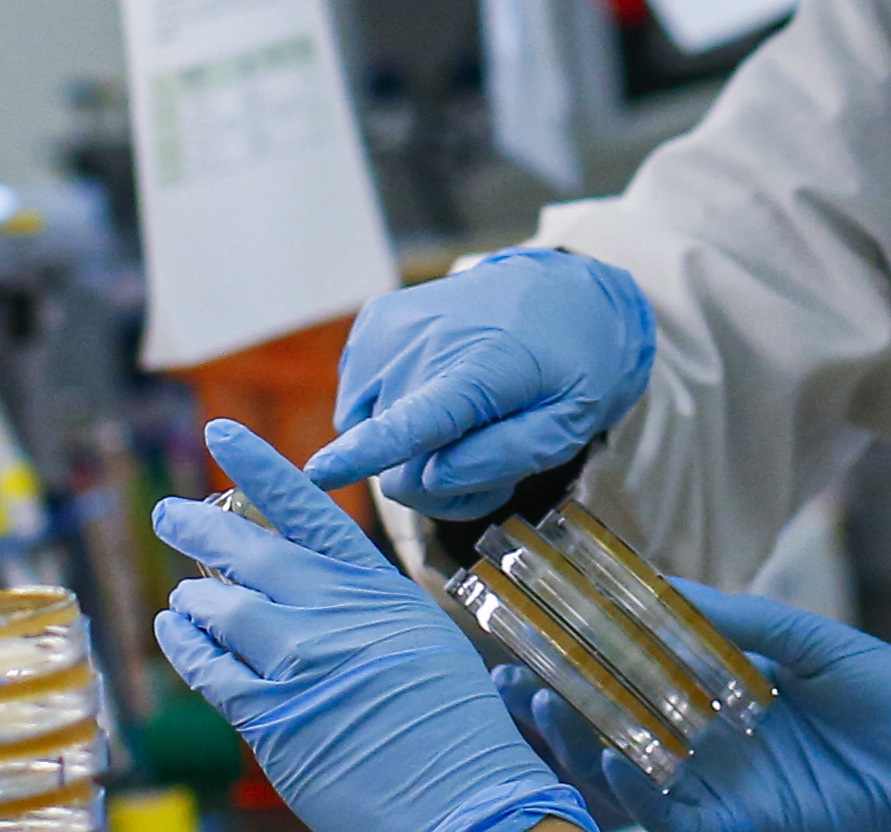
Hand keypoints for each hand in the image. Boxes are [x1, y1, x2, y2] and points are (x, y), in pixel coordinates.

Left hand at [152, 420, 597, 831]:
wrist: (470, 814)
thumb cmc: (462, 744)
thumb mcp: (426, 650)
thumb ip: (367, 618)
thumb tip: (311, 601)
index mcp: (382, 591)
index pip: (308, 511)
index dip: (258, 468)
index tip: (218, 433)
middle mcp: (338, 613)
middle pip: (250, 549)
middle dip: (201, 528)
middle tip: (170, 515)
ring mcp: (301, 662)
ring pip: (219, 606)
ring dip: (193, 598)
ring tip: (182, 599)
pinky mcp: (272, 718)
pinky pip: (207, 667)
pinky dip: (184, 645)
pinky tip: (173, 631)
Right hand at [303, 248, 655, 520]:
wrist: (562, 292)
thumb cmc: (572, 367)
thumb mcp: (567, 425)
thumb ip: (503, 457)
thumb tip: (428, 479)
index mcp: (478, 369)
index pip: (412, 423)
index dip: (363, 455)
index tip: (318, 473)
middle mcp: (420, 342)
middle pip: (393, 461)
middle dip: (433, 480)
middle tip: (488, 469)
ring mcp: (388, 329)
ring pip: (366, 434)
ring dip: (410, 450)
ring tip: (465, 428)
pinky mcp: (372, 324)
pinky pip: (359, 404)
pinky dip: (391, 414)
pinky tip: (437, 398)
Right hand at [502, 581, 890, 831]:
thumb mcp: (809, 642)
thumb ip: (732, 622)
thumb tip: (654, 584)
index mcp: (721, 694)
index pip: (634, 674)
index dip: (581, 656)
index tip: (532, 627)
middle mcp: (708, 742)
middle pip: (611, 725)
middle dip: (555, 705)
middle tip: (507, 676)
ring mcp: (720, 785)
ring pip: (626, 770)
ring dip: (577, 744)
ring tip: (539, 705)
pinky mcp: (740, 826)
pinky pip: (670, 814)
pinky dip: (636, 789)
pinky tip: (612, 755)